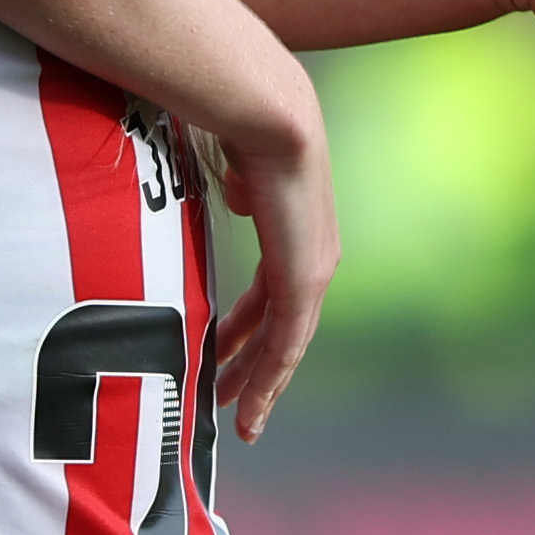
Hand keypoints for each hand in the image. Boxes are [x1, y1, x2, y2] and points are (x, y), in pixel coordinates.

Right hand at [197, 107, 336, 443]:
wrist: (273, 112)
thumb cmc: (246, 124)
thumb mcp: (235, 167)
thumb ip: (235, 186)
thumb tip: (232, 190)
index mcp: (294, 236)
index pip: (272, 299)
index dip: (247, 333)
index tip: (221, 357)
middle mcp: (313, 260)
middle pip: (282, 331)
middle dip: (253, 371)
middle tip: (226, 404)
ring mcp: (313, 273)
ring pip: (286, 347)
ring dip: (260, 387)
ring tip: (239, 422)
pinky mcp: (305, 281)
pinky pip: (285, 345)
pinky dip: (267, 382)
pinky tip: (251, 410)